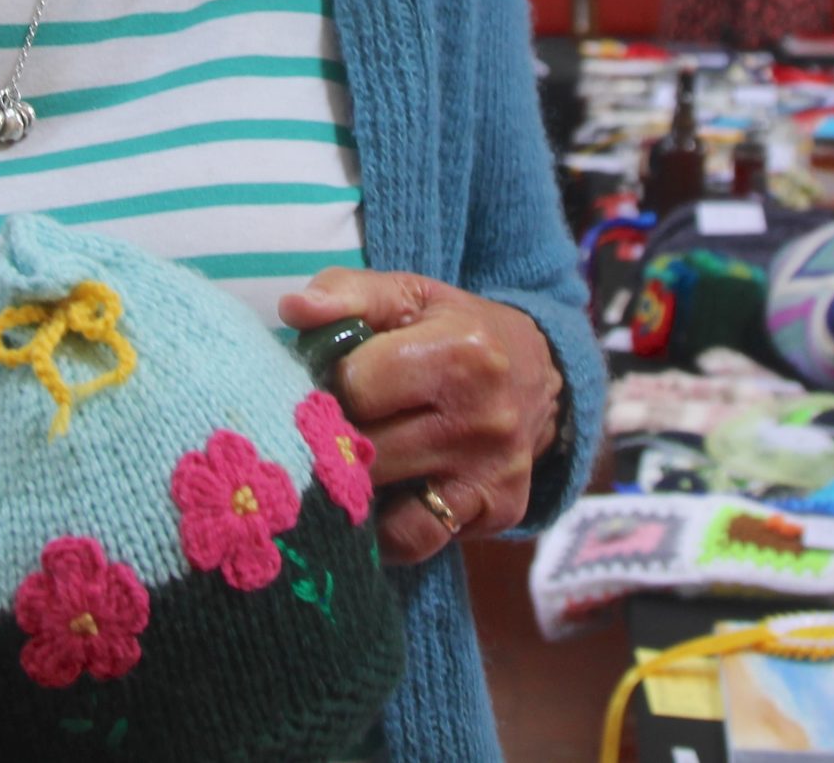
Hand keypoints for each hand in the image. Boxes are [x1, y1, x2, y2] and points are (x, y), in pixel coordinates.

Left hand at [278, 269, 562, 565]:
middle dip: (334, 440)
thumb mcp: (408, 295)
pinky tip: (380, 500)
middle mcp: (483, 419)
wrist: (539, 374)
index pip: (356, 386)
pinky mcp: (499, 512)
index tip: (330, 382)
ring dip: (353, 490)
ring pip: (384, 508)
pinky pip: (416, 540)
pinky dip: (386, 529)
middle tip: (330, 426)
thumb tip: (294, 310)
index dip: (328, 384)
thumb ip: (347, 292)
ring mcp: (492, 473)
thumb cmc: (456, 330)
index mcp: (461, 353)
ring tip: (350, 464)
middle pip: (365, 450)